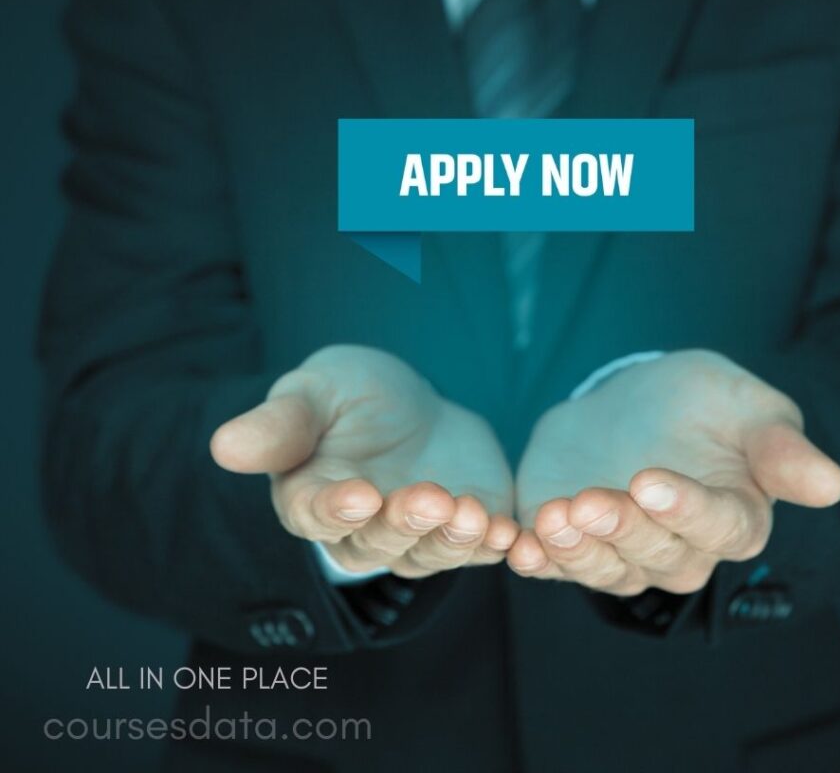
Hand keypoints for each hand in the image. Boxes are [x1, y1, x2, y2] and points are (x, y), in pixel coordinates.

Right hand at [211, 346, 516, 577]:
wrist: (410, 406)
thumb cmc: (349, 397)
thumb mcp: (314, 392)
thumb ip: (281, 423)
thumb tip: (223, 445)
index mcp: (313, 499)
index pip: (317, 514)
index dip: (337, 508)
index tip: (359, 494)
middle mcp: (362, 531)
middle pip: (380, 539)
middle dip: (406, 522)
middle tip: (430, 498)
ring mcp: (416, 536)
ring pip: (430, 551)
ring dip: (452, 538)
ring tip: (472, 513)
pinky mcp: (464, 530)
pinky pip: (477, 548)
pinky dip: (493, 544)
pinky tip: (512, 533)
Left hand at [509, 350, 839, 595]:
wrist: (631, 402)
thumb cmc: (699, 403)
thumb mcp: (743, 405)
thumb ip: (778, 445)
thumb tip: (830, 484)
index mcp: (734, 517)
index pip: (720, 528)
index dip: (685, 509)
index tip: (651, 479)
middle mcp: (682, 549)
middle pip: (658, 554)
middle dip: (623, 528)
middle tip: (592, 501)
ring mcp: (625, 554)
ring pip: (607, 568)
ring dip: (578, 549)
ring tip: (553, 517)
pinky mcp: (575, 545)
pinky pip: (559, 567)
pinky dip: (539, 561)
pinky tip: (519, 547)